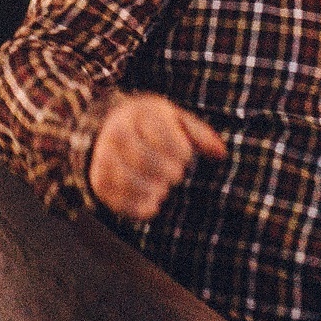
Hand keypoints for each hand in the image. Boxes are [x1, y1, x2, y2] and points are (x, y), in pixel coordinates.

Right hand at [87, 91, 227, 221]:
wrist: (109, 127)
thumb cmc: (153, 125)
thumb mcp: (176, 119)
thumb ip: (200, 134)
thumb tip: (220, 154)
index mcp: (138, 114)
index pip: (163, 137)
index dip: (181, 152)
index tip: (185, 156)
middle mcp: (116, 133)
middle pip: (143, 159)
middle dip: (167, 172)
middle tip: (175, 174)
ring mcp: (104, 158)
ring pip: (127, 181)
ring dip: (153, 190)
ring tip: (163, 189)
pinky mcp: (99, 182)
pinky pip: (118, 201)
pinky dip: (139, 207)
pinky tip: (153, 203)